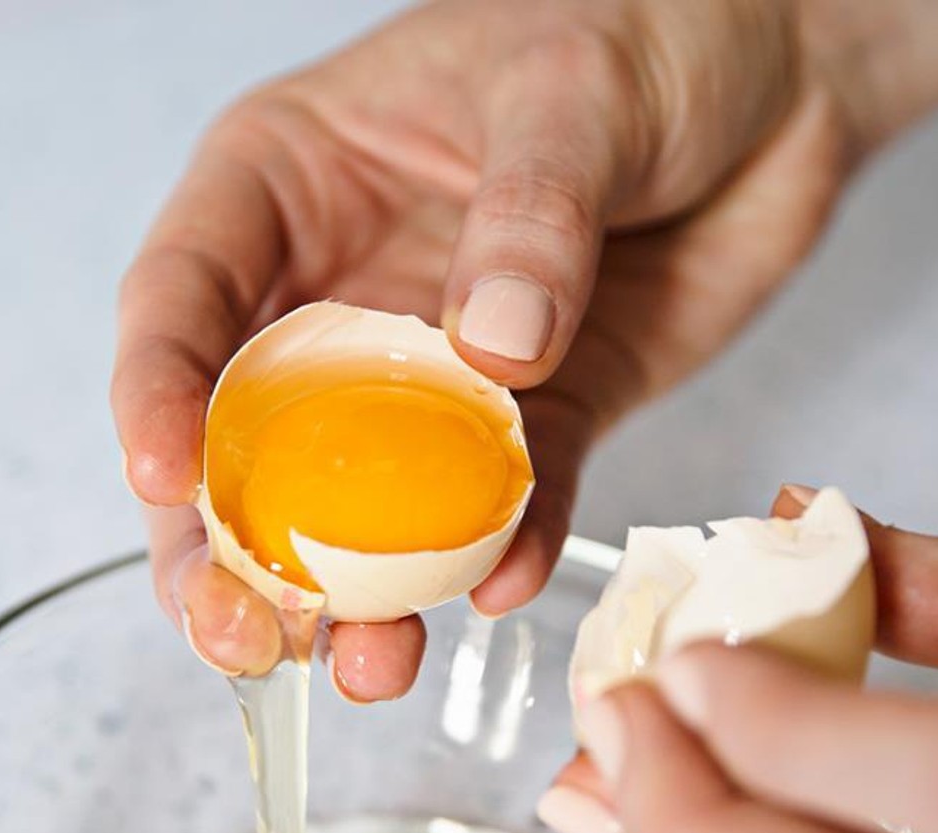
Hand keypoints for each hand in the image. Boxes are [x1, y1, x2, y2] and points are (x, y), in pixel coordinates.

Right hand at [111, 0, 858, 695]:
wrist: (781, 75)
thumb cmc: (647, 24)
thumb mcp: (571, 89)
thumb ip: (529, 215)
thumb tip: (488, 348)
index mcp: (294, 187)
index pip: (183, 299)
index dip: (156, 392)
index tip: (165, 476)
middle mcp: (345, 293)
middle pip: (248, 442)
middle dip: (233, 551)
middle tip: (247, 633)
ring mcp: (436, 369)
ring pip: (362, 505)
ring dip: (356, 593)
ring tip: (368, 663)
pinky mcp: (538, 415)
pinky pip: (506, 502)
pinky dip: (500, 553)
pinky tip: (501, 587)